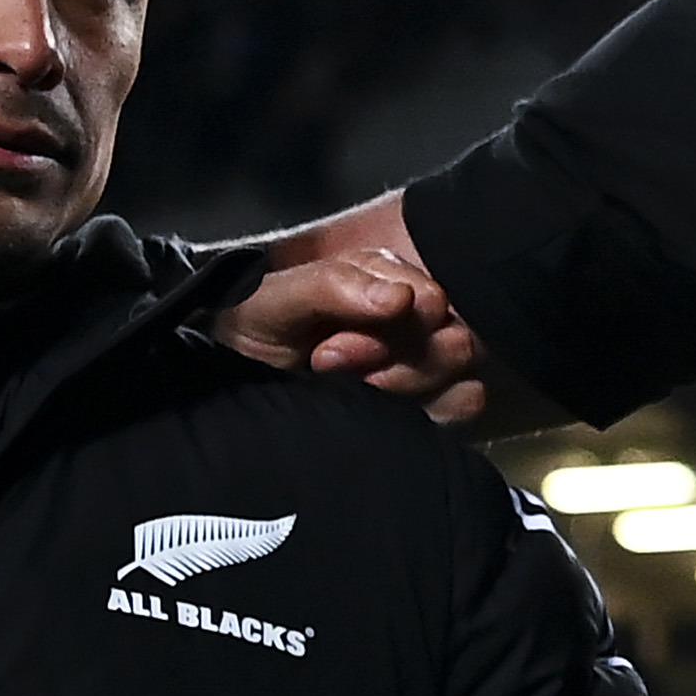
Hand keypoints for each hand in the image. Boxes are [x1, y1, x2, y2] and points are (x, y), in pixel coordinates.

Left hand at [221, 243, 496, 422]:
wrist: (226, 384)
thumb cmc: (250, 328)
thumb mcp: (273, 299)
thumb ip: (332, 286)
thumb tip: (402, 300)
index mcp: (384, 281)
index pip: (429, 301)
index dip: (385, 328)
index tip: (326, 349)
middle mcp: (413, 318)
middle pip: (452, 341)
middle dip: (391, 361)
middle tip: (328, 366)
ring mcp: (424, 362)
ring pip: (462, 375)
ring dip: (403, 388)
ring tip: (349, 391)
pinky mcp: (429, 404)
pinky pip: (468, 402)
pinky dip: (436, 412)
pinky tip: (386, 415)